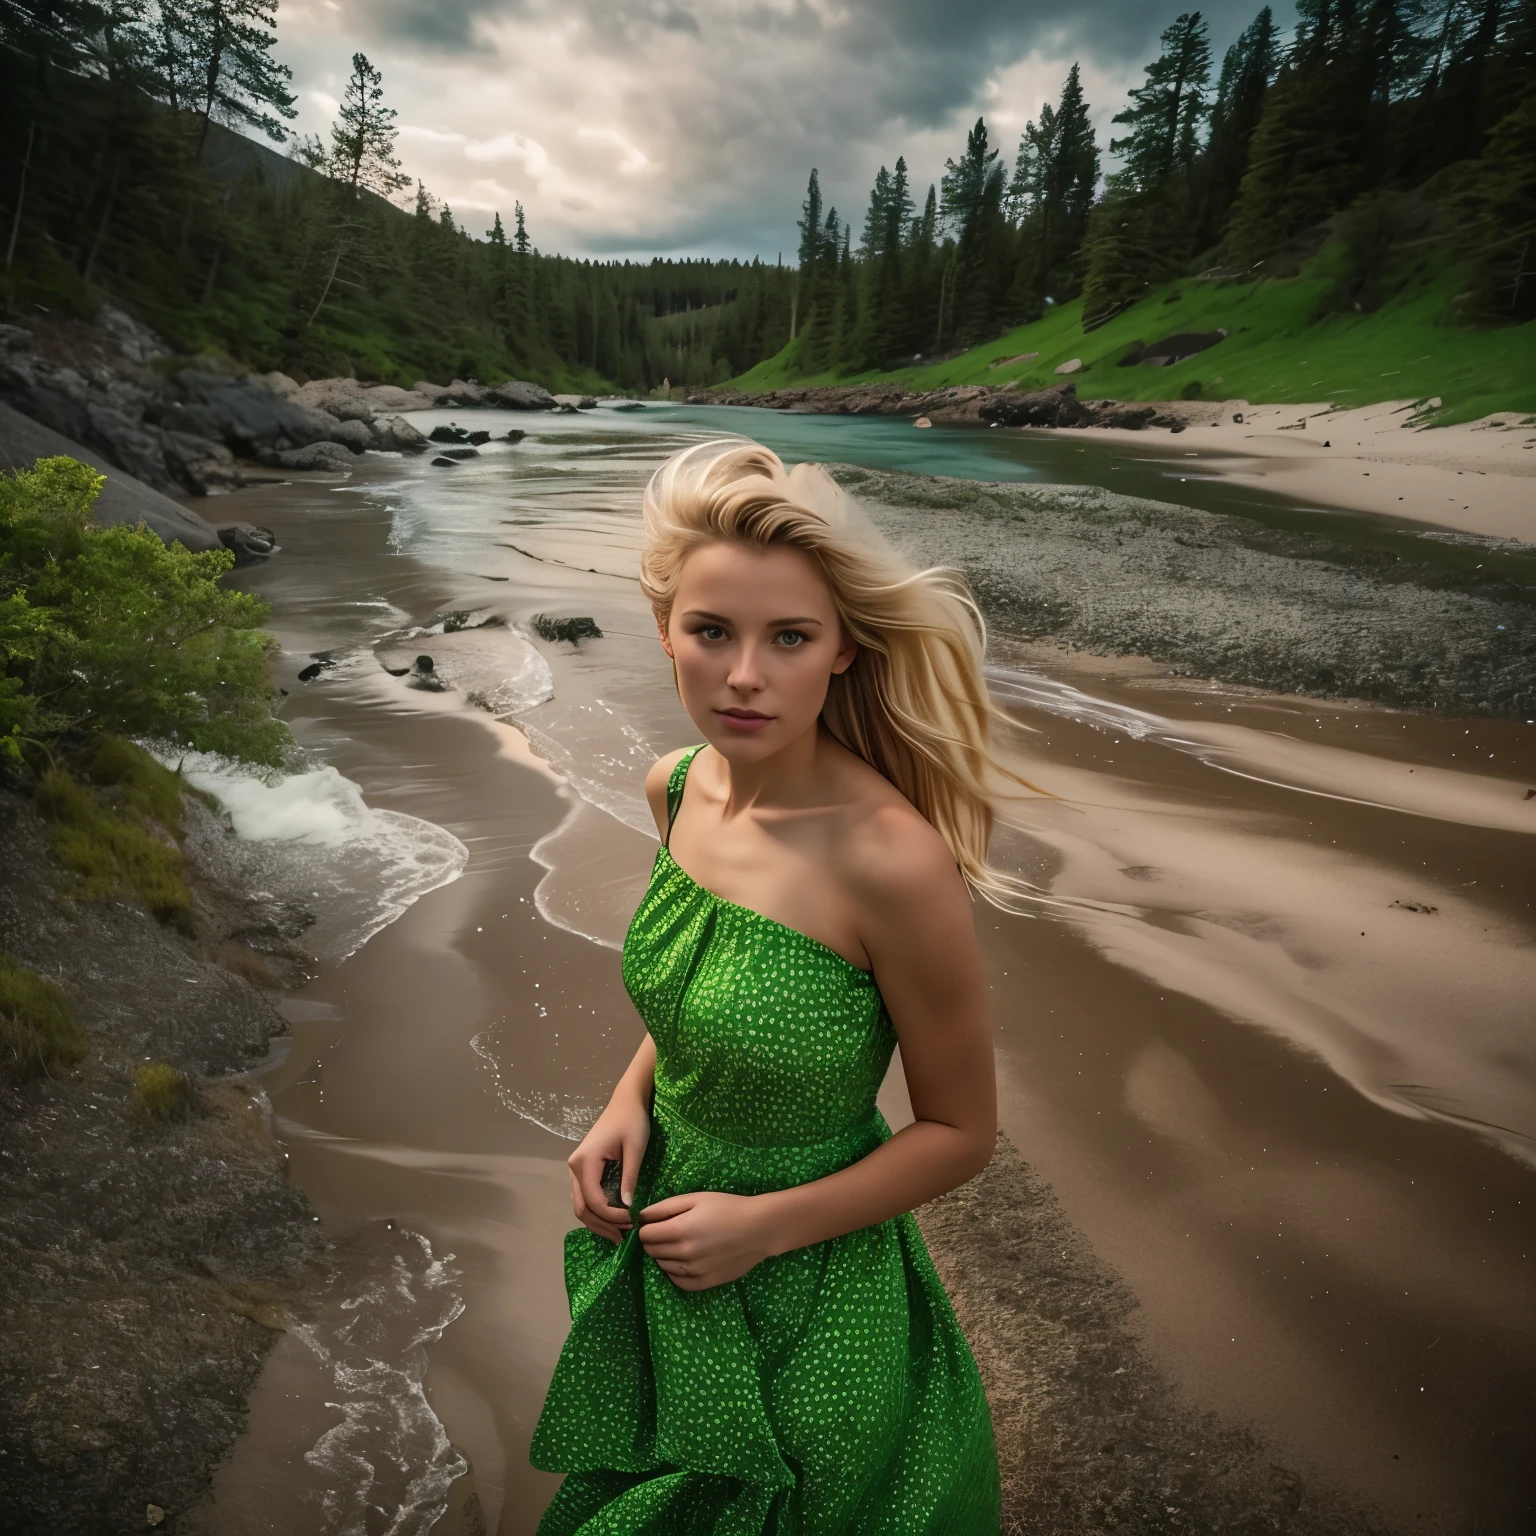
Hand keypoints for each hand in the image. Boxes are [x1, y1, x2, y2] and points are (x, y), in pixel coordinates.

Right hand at [567, 1091, 650, 1244]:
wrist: (626, 1101)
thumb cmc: (632, 1121)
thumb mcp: (636, 1149)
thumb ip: (630, 1177)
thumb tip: (627, 1207)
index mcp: (585, 1161)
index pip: (594, 1200)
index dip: (611, 1216)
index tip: (633, 1220)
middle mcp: (575, 1167)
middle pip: (582, 1208)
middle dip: (602, 1225)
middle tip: (624, 1237)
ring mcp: (577, 1168)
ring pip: (581, 1204)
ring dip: (598, 1221)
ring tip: (620, 1233)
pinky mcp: (584, 1168)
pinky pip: (585, 1196)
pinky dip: (597, 1211)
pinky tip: (613, 1219)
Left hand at [636, 1191, 775, 1290]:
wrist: (759, 1229)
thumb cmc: (727, 1208)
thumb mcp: (696, 1198)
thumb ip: (665, 1207)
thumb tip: (641, 1217)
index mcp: (680, 1230)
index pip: (645, 1236)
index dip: (647, 1227)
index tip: (657, 1222)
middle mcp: (684, 1254)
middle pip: (651, 1251)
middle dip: (655, 1240)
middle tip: (671, 1231)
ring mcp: (694, 1271)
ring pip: (662, 1265)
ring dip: (665, 1254)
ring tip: (683, 1242)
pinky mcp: (703, 1283)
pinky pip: (677, 1281)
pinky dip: (676, 1271)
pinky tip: (687, 1259)